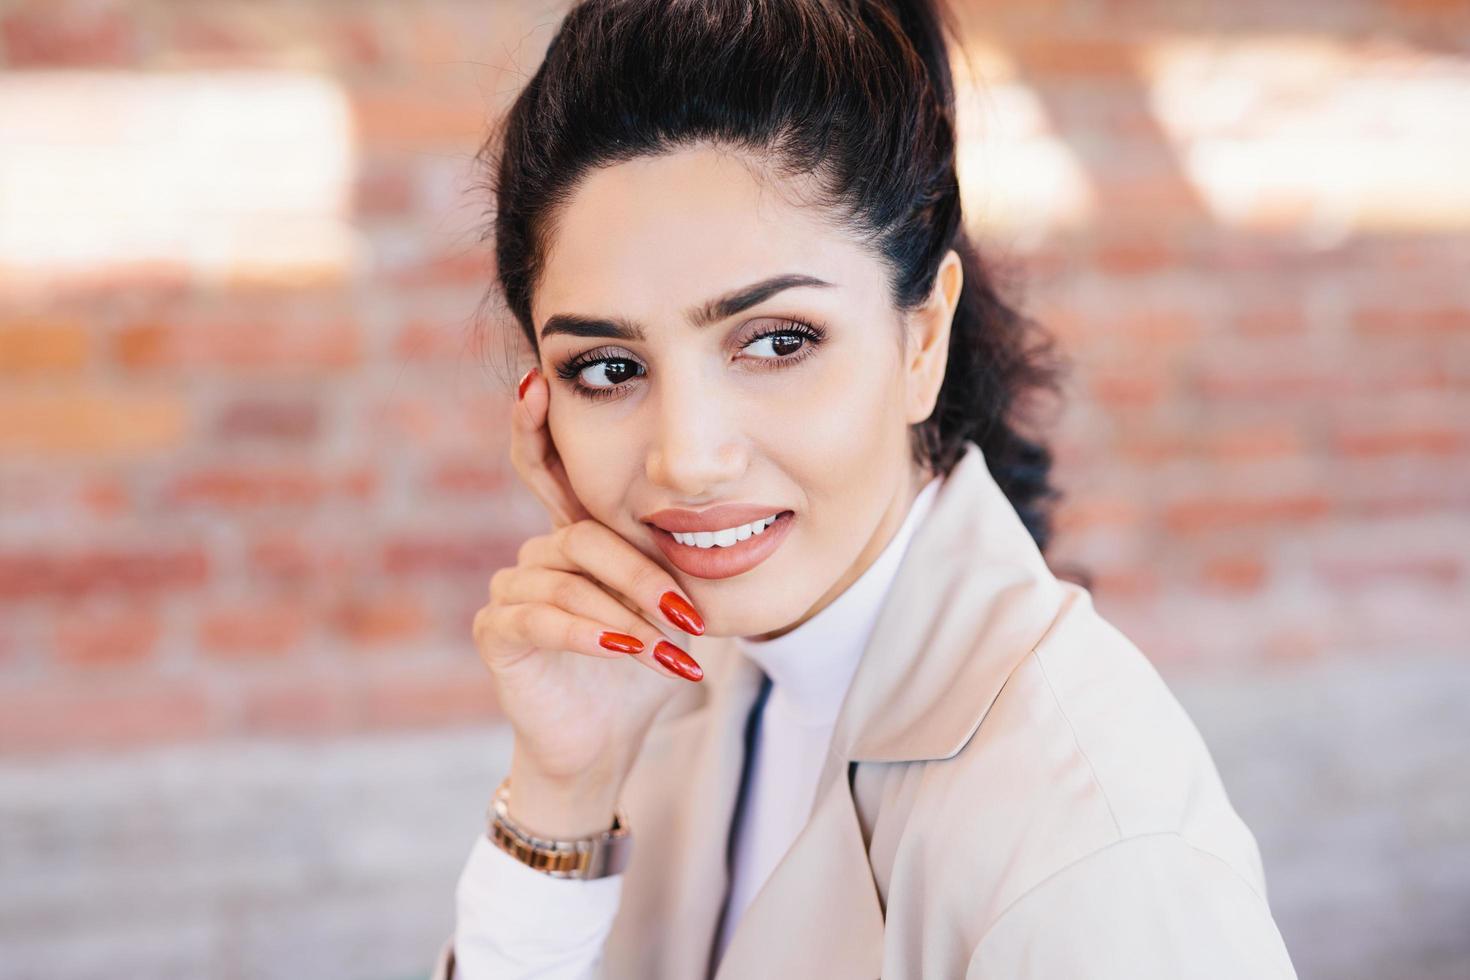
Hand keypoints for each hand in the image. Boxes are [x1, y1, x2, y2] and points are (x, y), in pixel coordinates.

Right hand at [470, 366, 705, 835]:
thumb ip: (683, 565)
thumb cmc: (642, 668)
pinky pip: (541, 618)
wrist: (607, 739)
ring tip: (671, 650)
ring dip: (628, 614)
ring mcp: (513, 589)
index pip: (549, 468)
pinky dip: (589, 634)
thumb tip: (731, 526)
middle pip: (588, 534)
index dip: (534, 425)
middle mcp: (540, 552)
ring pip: (570, 578)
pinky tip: (622, 650)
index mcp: (579, 536)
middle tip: (690, 616)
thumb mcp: (673, 607)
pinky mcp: (498, 631)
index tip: (540, 382)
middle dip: (643, 575)